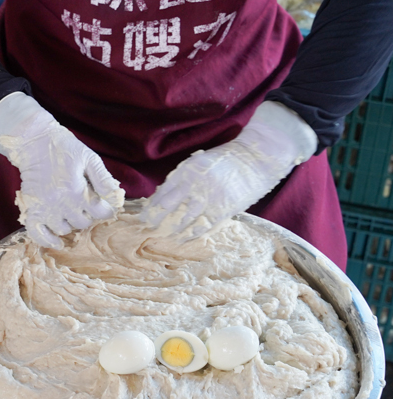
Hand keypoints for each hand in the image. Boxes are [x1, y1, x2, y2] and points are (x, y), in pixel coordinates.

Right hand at [0, 92, 124, 247]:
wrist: (34, 142)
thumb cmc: (64, 148)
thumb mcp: (89, 158)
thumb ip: (104, 179)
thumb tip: (116, 197)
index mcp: (77, 190)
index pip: (100, 212)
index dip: (106, 209)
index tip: (104, 205)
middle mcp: (61, 203)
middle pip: (83, 222)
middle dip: (87, 214)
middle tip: (84, 202)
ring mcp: (44, 208)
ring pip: (64, 229)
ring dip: (69, 222)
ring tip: (69, 209)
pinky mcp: (31, 209)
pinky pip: (38, 233)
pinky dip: (47, 240)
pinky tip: (57, 242)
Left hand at [141, 101, 317, 236]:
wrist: (255, 158)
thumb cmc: (224, 162)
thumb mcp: (198, 164)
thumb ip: (181, 179)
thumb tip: (161, 198)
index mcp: (186, 170)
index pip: (162, 192)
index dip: (151, 206)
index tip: (143, 217)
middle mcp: (195, 183)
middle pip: (168, 206)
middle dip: (156, 219)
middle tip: (147, 230)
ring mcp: (209, 197)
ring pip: (184, 219)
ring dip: (172, 230)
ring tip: (164, 238)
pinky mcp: (223, 208)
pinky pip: (203, 226)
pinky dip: (191, 234)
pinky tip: (182, 240)